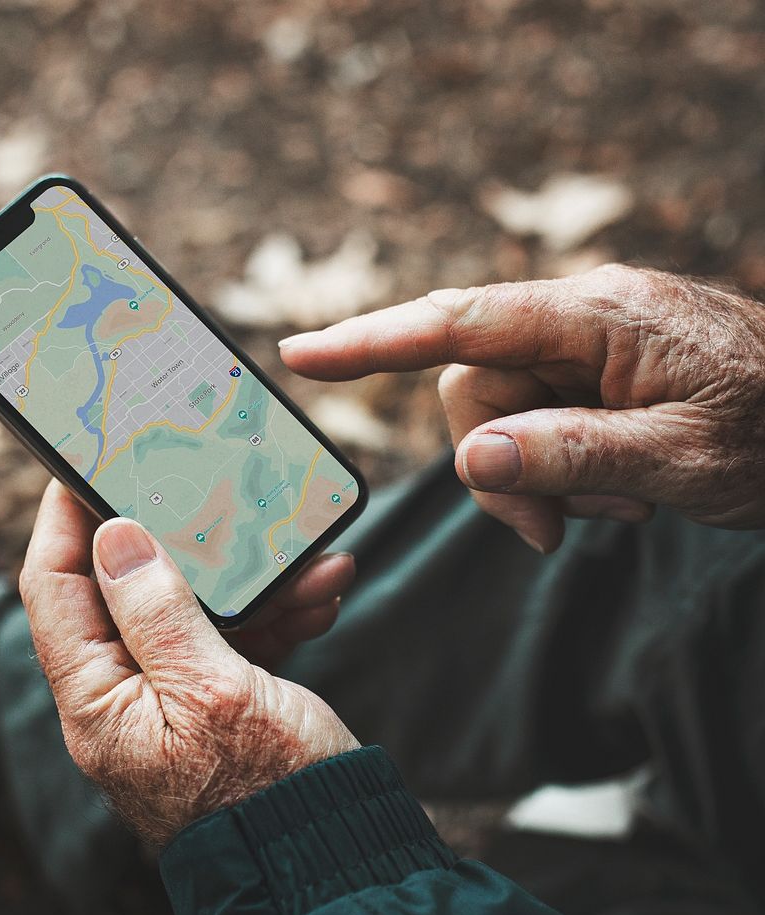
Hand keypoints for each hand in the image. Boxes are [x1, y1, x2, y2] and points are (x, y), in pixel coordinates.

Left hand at [18, 481, 359, 846]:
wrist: (333, 859)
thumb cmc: (268, 791)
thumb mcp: (212, 690)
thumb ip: (158, 611)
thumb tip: (112, 537)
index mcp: (97, 701)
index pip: (55, 588)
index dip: (64, 520)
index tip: (86, 463)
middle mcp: (125, 696)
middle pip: (131, 590)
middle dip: (185, 542)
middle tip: (212, 493)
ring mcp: (174, 699)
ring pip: (197, 609)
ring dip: (253, 579)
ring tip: (309, 556)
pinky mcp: (220, 702)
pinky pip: (237, 639)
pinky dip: (277, 613)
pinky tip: (322, 591)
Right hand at [279, 264, 764, 551]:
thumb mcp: (683, 459)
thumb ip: (571, 454)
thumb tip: (472, 456)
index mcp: (597, 316)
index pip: (461, 323)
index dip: (373, 341)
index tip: (301, 355)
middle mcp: (578, 320)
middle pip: (474, 389)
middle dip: (501, 468)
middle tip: (554, 529)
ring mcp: (582, 350)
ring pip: (499, 418)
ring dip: (539, 480)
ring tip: (618, 505)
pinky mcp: (589, 379)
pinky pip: (534, 427)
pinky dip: (557, 475)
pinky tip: (617, 493)